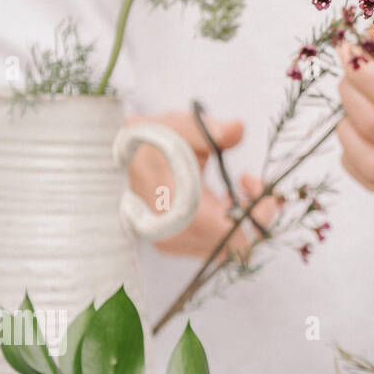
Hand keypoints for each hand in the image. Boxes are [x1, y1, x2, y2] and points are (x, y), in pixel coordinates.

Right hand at [126, 111, 276, 257]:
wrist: (114, 155)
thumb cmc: (150, 138)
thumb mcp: (179, 126)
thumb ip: (209, 130)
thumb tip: (237, 129)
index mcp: (180, 212)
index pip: (236, 235)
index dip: (260, 215)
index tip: (260, 184)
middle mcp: (176, 236)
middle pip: (237, 246)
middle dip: (256, 215)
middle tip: (253, 183)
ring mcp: (172, 244)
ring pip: (228, 247)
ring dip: (242, 218)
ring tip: (238, 185)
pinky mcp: (172, 244)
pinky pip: (214, 244)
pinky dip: (228, 223)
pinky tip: (225, 197)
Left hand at [337, 48, 373, 191]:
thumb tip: (363, 43)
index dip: (360, 68)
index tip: (347, 49)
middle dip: (350, 92)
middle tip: (349, 74)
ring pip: (368, 162)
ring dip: (346, 129)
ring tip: (351, 106)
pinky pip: (373, 183)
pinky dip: (352, 159)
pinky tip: (357, 135)